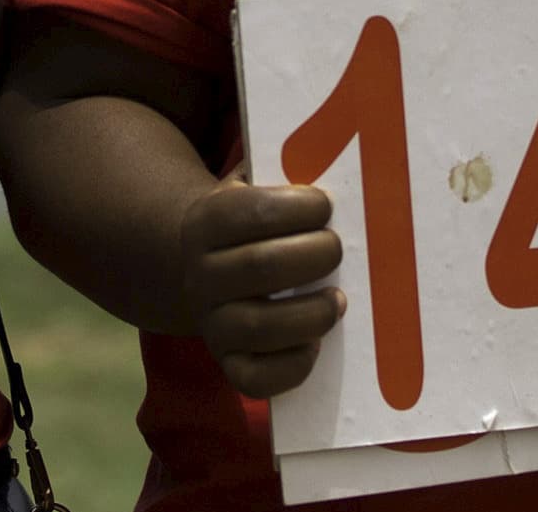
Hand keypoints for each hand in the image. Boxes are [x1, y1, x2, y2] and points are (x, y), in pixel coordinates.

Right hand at [178, 172, 342, 398]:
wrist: (199, 267)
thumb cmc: (248, 224)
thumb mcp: (250, 189)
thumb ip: (279, 174)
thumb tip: (334, 157)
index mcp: (206, 223)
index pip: (251, 213)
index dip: (296, 209)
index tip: (326, 206)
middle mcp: (200, 275)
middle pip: (260, 268)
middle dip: (312, 256)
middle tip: (337, 248)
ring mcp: (211, 323)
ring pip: (259, 327)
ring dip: (310, 314)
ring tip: (338, 300)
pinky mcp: (227, 363)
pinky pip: (255, 379)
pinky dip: (292, 366)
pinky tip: (316, 343)